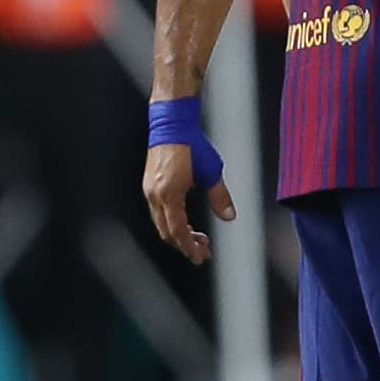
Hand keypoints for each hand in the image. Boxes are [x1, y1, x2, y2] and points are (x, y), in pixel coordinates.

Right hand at [143, 142, 236, 265]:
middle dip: (185, 244)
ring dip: (179, 233)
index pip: (177, 231)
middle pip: (167, 232)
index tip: (200, 256)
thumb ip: (220, 197)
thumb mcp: (212, 172)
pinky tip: (185, 220)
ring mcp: (150, 190)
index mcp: (169, 194)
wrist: (171, 124)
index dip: (189, 246)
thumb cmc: (192, 145)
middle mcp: (155, 195)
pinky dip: (172, 220)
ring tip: (198, 238)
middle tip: (202, 252)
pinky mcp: (150, 184)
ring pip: (161, 222)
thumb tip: (229, 216)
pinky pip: (158, 211)